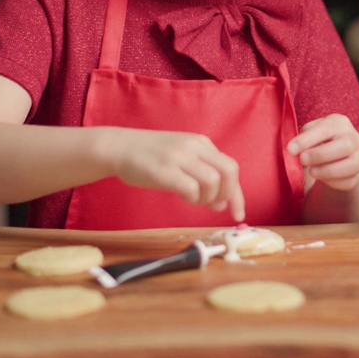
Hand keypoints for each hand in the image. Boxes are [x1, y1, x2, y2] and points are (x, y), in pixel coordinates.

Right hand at [108, 129, 244, 220]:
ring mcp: (179, 157)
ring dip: (208, 198)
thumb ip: (203, 175)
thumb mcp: (182, 157)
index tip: (238, 214)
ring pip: (212, 180)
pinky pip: (190, 187)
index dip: (238, 194)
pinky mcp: (163, 170)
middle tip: (214, 205)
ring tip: (194, 200)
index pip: (231, 167)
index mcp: (202, 143)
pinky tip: (183, 197)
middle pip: (229, 171)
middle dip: (229, 194)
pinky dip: (192, 198)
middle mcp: (194, 147)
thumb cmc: (151, 157)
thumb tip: (222, 202)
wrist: (119, 147)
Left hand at [287, 114, 358, 191]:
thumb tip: (293, 150)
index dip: (307, 139)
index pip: (326, 128)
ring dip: (328, 170)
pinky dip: (333, 182)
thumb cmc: (316, 142)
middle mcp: (353, 138)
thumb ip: (302, 140)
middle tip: (302, 160)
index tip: (290, 149)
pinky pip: (348, 181)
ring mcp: (358, 158)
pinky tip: (321, 178)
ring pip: (351, 165)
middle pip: (345, 146)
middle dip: (321, 154)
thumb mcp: (308, 135)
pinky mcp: (356, 176)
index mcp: (339, 123)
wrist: (331, 158)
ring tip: (311, 172)